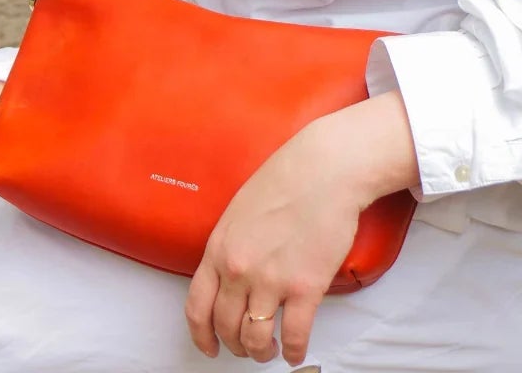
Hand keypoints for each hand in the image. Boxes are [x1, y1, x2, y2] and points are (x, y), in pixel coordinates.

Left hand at [185, 123, 359, 365]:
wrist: (325, 169)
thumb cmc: (287, 179)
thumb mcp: (239, 210)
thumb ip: (230, 245)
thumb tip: (229, 275)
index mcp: (220, 247)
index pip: (197, 307)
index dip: (201, 336)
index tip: (209, 347)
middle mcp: (239, 269)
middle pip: (227, 328)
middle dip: (236, 345)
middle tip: (247, 346)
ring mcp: (271, 280)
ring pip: (255, 339)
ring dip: (261, 352)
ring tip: (269, 351)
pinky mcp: (305, 288)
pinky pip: (293, 336)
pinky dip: (293, 352)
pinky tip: (294, 352)